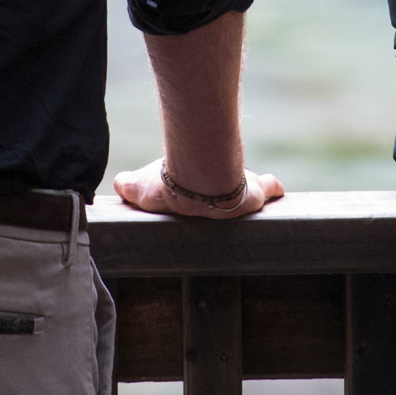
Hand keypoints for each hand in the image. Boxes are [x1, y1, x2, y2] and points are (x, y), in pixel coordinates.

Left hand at [110, 157, 283, 218]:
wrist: (200, 182)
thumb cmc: (171, 188)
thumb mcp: (143, 188)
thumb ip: (130, 185)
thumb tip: (118, 184)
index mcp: (192, 210)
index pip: (194, 210)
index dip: (195, 205)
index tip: (196, 206)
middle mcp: (217, 211)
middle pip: (223, 207)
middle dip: (224, 204)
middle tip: (224, 199)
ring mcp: (238, 199)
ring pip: (246, 194)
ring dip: (248, 191)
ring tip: (256, 191)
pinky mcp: (256, 190)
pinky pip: (270, 189)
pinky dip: (272, 188)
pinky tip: (277, 188)